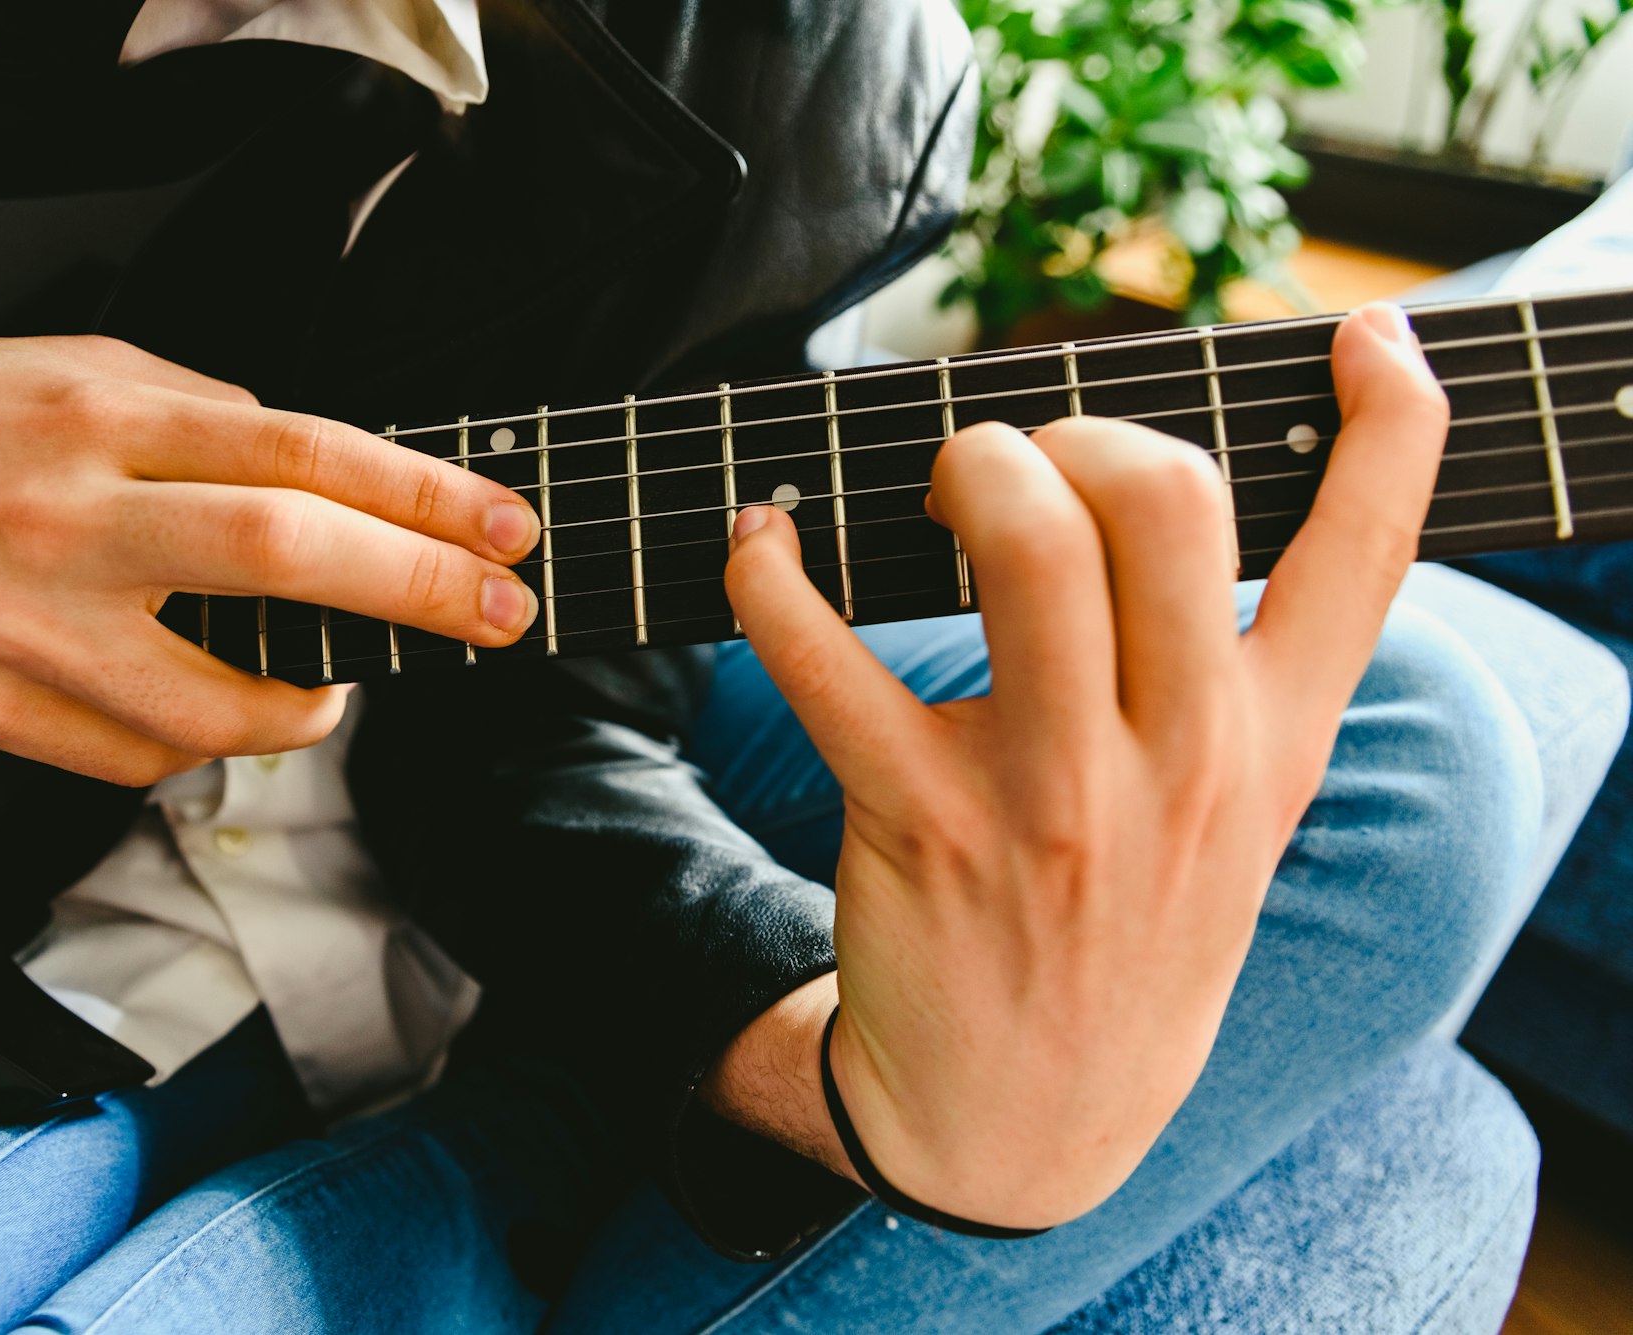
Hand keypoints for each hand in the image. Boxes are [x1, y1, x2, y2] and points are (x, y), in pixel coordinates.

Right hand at [0, 333, 540, 783]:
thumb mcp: (75, 368)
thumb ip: (202, 415)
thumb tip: (320, 473)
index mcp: (99, 418)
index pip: (301, 451)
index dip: (423, 492)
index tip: (500, 525)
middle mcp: (67, 521)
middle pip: (285, 557)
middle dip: (422, 590)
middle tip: (500, 613)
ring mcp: (28, 629)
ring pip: (221, 703)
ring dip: (313, 704)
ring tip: (343, 678)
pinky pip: (140, 758)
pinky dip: (206, 740)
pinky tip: (223, 707)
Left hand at [710, 305, 1448, 1226]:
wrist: (1029, 1116)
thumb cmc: (1127, 931)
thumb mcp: (1233, 822)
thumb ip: (1238, 680)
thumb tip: (1167, 504)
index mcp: (1272, 744)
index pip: (1369, 562)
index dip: (1392, 427)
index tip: (1369, 337)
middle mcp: (1181, 761)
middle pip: (1170, 501)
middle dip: (1086, 429)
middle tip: (1030, 460)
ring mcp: (1052, 795)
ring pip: (1029, 548)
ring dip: (971, 467)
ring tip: (944, 481)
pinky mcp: (921, 823)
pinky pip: (831, 662)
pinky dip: (773, 579)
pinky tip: (759, 544)